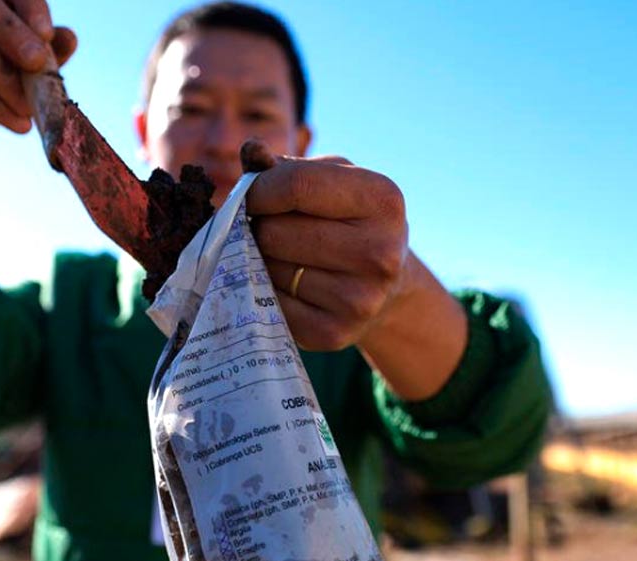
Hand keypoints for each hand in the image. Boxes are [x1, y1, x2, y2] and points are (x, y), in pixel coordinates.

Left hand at [245, 150, 409, 352]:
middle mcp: (380, 252)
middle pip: (276, 232)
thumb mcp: (332, 181)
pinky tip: (284, 284)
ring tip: (280, 255)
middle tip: (269, 229)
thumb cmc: (347, 220)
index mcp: (383, 200)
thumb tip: (250, 151)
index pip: (296, 186)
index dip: (259, 189)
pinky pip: (269, 305)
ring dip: (259, 260)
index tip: (250, 195)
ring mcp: (360, 299)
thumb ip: (286, 166)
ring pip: (267, 269)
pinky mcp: (335, 334)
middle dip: (259, 227)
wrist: (387, 286)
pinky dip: (265, 292)